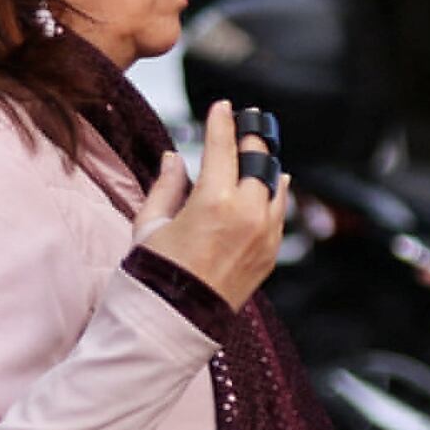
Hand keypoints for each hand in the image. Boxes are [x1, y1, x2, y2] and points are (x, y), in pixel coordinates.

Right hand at [130, 101, 286, 305]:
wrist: (175, 323)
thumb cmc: (155, 276)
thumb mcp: (149, 225)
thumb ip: (165, 186)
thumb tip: (173, 159)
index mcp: (213, 201)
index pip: (223, 146)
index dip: (222, 122)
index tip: (222, 107)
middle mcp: (246, 213)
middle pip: (258, 158)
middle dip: (250, 136)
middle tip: (245, 121)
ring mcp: (264, 234)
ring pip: (275, 182)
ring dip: (266, 163)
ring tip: (258, 148)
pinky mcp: (270, 253)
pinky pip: (280, 211)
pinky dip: (276, 192)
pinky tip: (275, 181)